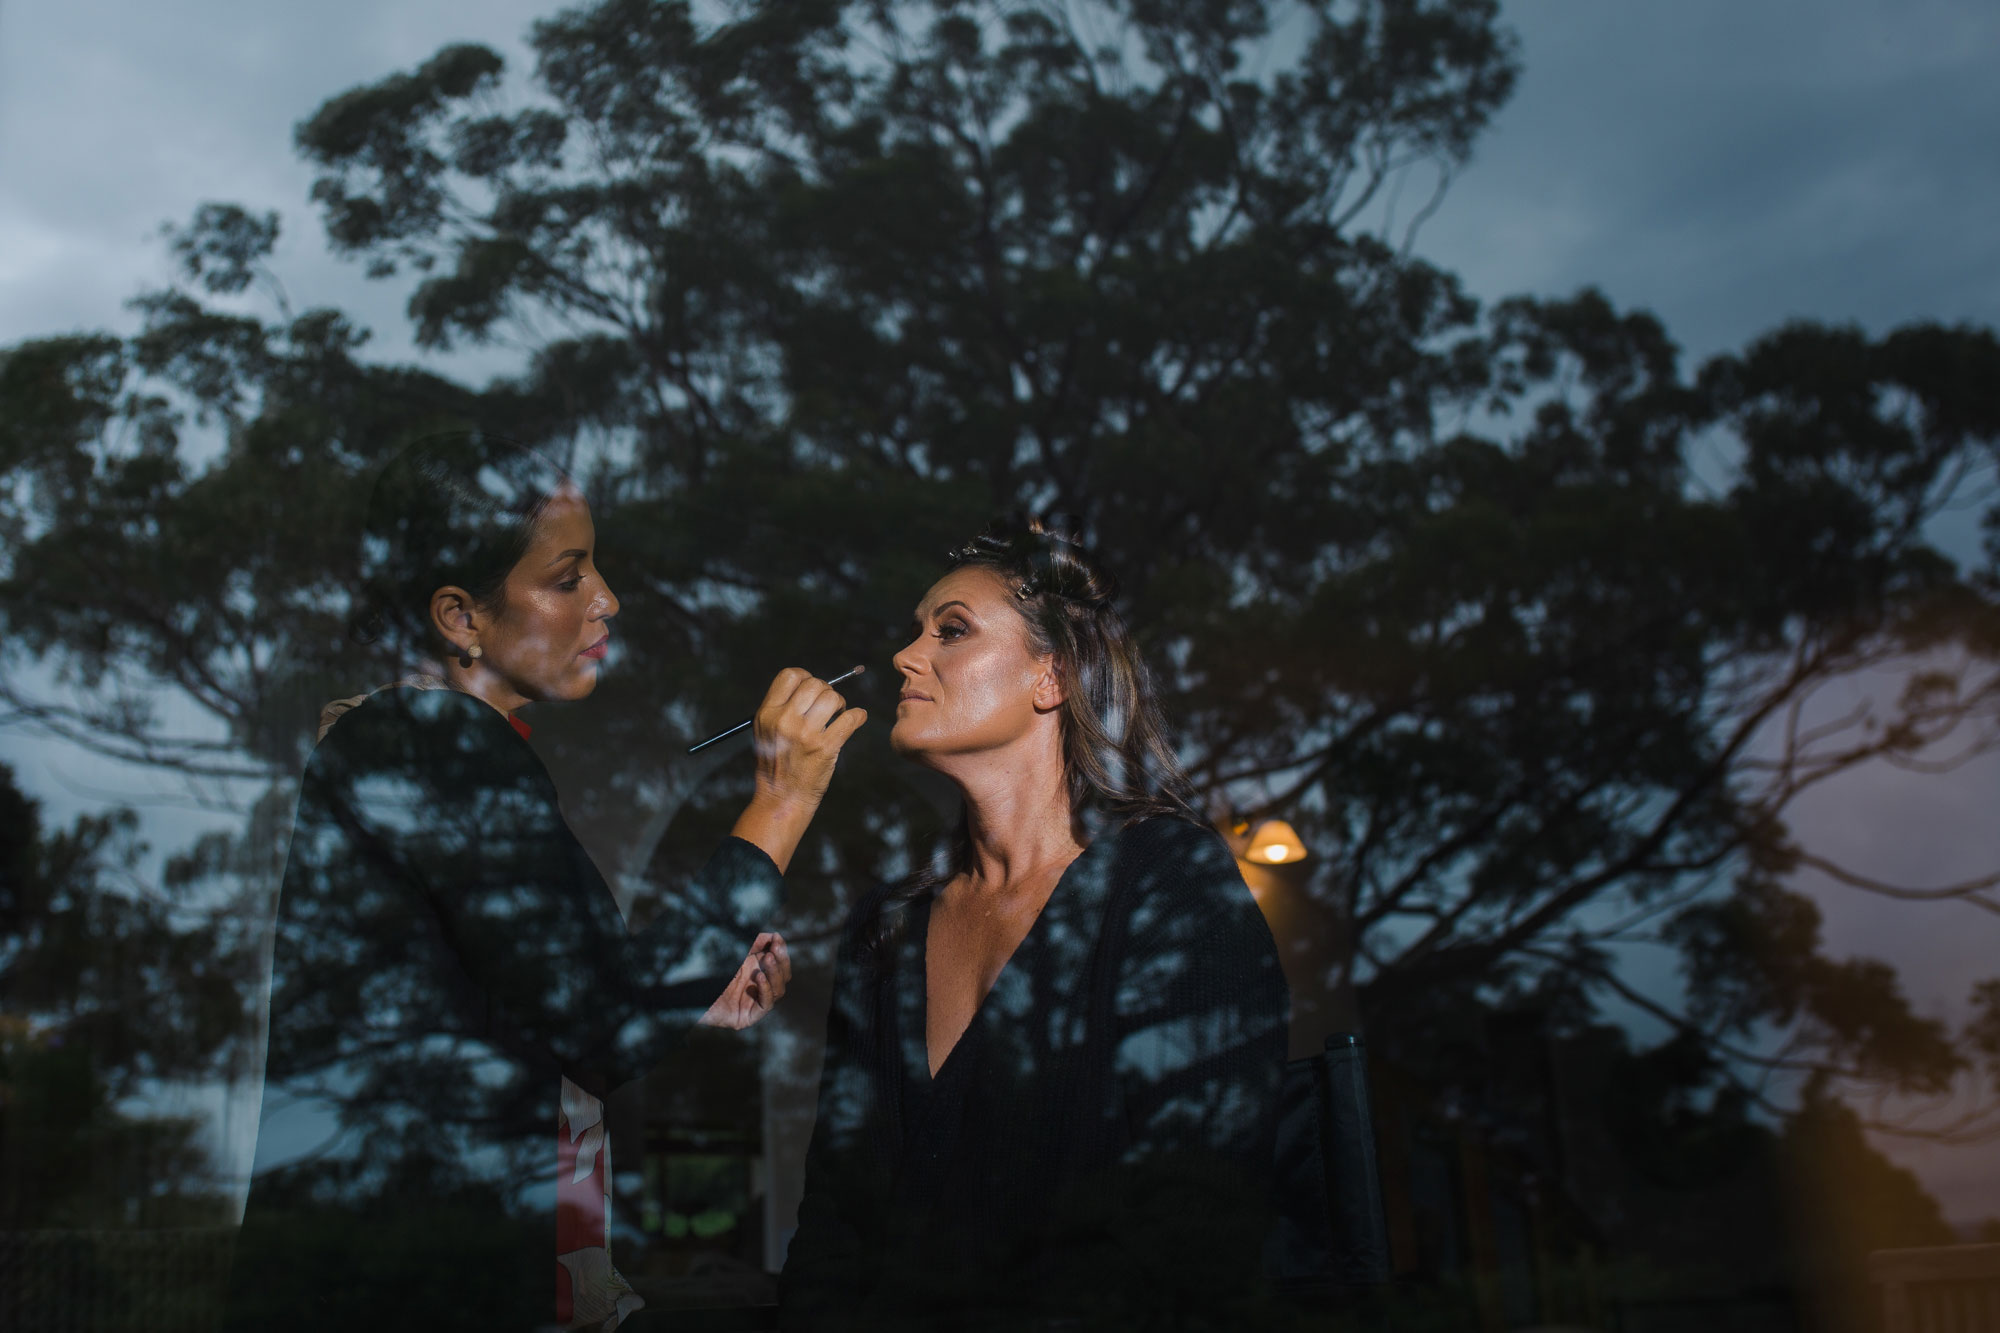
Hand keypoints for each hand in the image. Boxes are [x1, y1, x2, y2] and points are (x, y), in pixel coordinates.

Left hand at [698, 932, 791, 1030]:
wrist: (690, 993)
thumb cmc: (709, 972)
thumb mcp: (736, 954)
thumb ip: (754, 943)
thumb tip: (774, 935)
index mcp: (758, 974)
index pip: (780, 965)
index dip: (781, 952)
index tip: (776, 939)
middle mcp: (759, 989)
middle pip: (783, 977)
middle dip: (781, 962)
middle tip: (773, 951)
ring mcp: (754, 1004)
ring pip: (778, 991)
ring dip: (775, 974)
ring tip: (767, 960)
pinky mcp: (748, 1017)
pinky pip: (766, 1005)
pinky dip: (766, 989)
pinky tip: (759, 977)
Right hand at [751, 667, 867, 808]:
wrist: (781, 799)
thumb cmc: (776, 764)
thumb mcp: (766, 731)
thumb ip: (782, 708)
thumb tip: (811, 685)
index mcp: (768, 713)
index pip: (790, 675)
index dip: (806, 677)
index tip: (812, 689)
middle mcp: (785, 720)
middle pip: (815, 683)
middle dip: (826, 691)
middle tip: (829, 706)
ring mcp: (806, 734)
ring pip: (833, 698)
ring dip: (840, 704)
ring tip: (838, 715)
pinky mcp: (826, 748)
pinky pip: (851, 719)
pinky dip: (858, 717)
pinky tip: (856, 720)